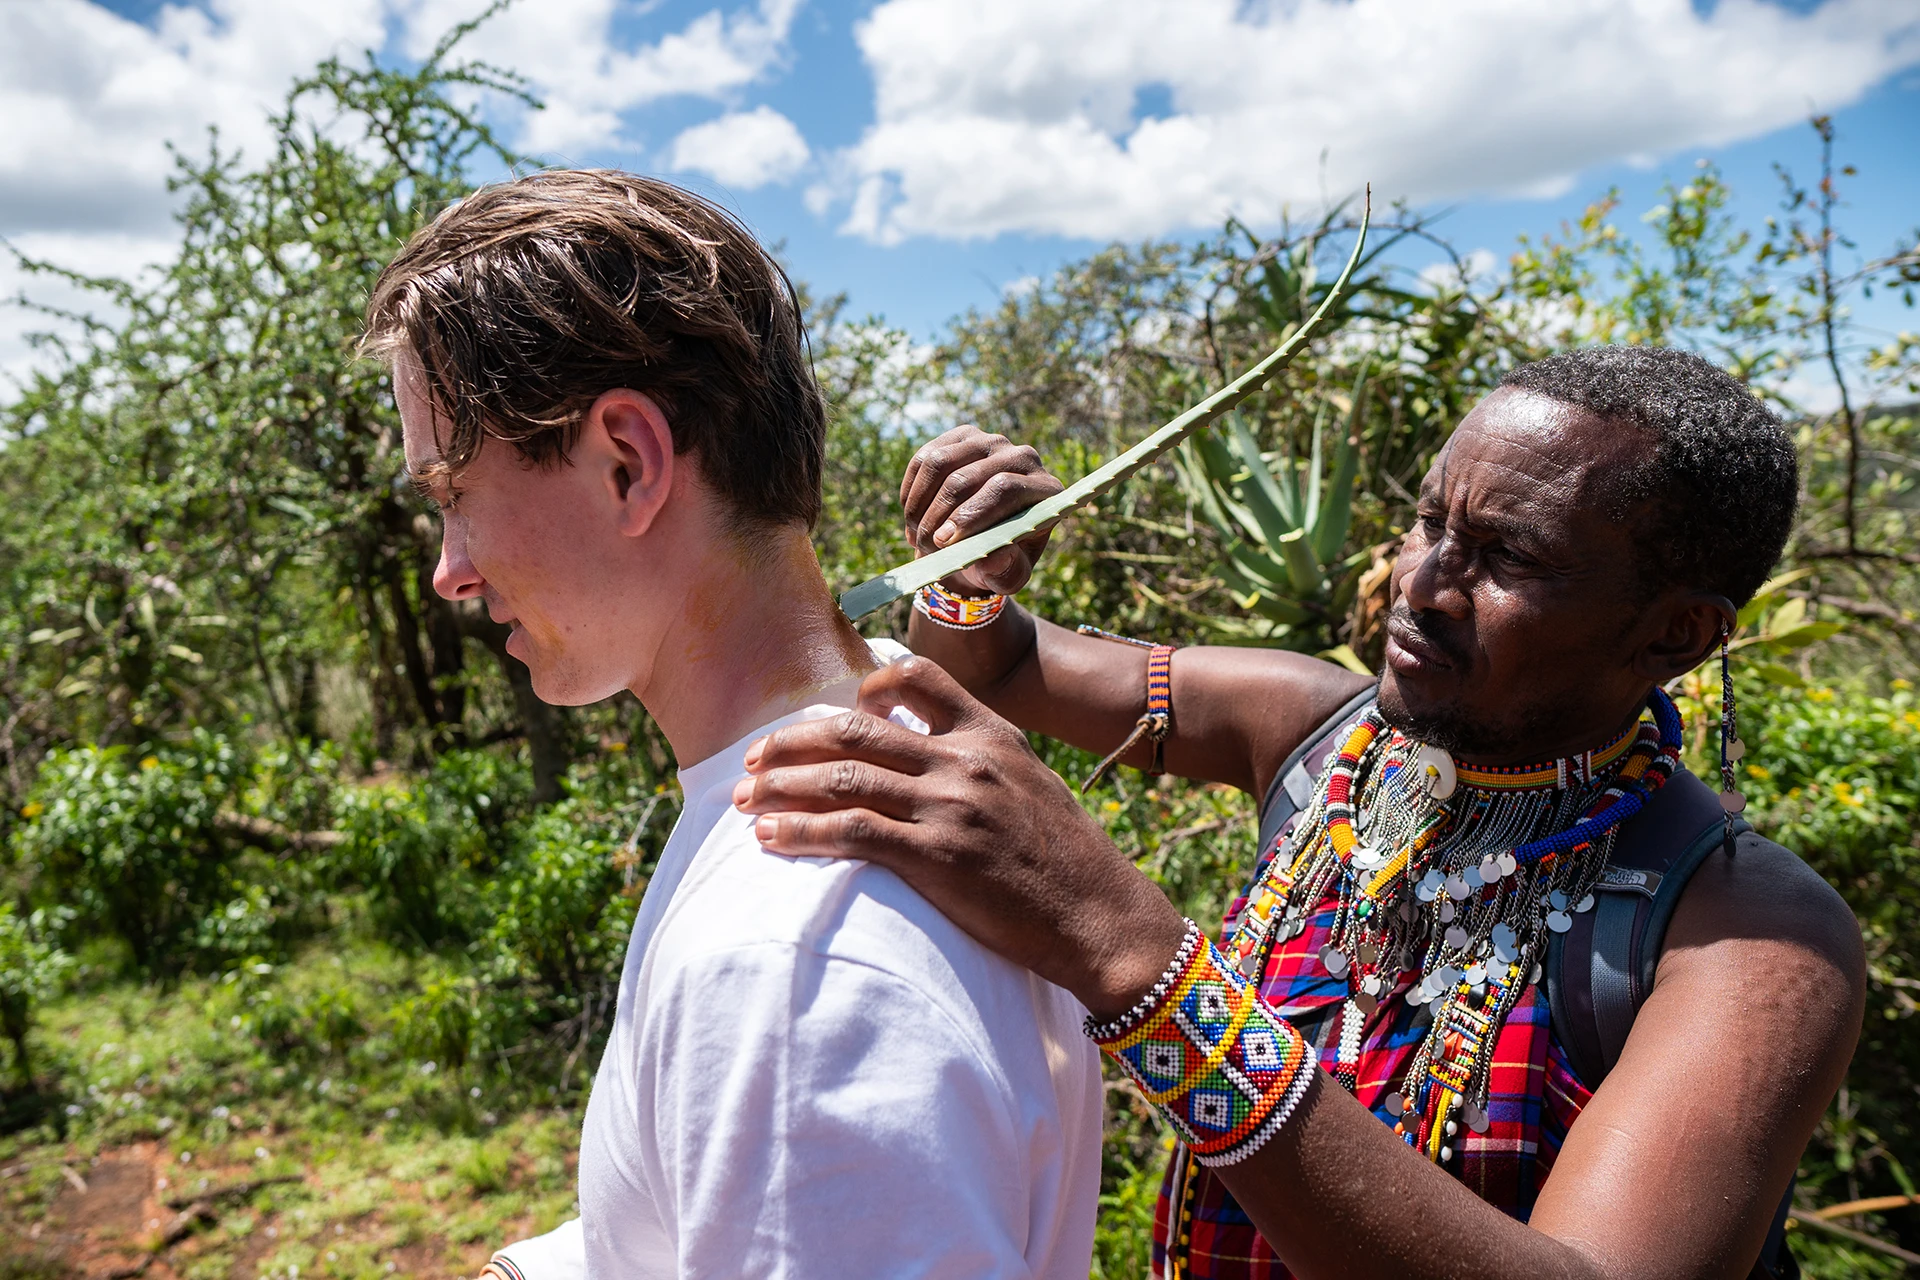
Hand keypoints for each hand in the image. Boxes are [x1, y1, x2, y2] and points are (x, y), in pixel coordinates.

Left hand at [731, 656, 1188, 1017]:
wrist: (1103, 917)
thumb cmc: (1067, 862)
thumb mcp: (1031, 786)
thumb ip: (981, 763)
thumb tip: (925, 758)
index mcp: (991, 734)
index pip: (916, 678)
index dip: (861, 688)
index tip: (827, 713)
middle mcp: (967, 760)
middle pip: (856, 729)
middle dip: (792, 742)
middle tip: (752, 759)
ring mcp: (951, 807)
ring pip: (843, 778)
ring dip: (781, 786)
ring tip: (743, 800)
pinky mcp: (937, 857)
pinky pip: (850, 833)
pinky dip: (800, 832)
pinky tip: (770, 838)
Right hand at [901, 425, 1062, 597]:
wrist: (985, 541)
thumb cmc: (1002, 561)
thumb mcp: (1007, 577)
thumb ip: (1006, 572)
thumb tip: (993, 557)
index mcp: (1045, 491)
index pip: (1005, 490)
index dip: (970, 515)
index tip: (943, 542)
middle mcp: (1023, 457)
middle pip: (968, 478)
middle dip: (937, 515)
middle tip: (923, 546)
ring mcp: (991, 442)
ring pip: (941, 463)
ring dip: (920, 503)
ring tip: (915, 534)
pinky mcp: (963, 436)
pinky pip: (925, 458)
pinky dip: (911, 490)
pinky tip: (911, 515)